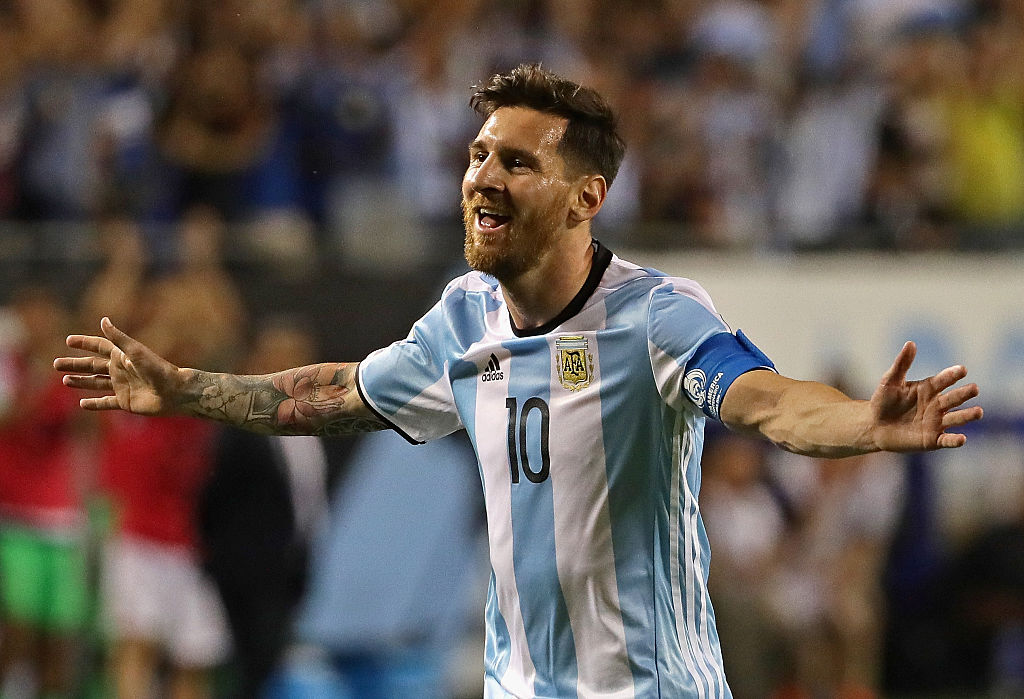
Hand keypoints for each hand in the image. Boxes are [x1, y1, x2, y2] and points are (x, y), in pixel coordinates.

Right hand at [54, 317, 182, 414]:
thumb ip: (118, 338)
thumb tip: (103, 319)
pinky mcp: (125, 402)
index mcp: (122, 357)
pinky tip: (82, 404)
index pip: (100, 347)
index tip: (68, 340)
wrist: (175, 392)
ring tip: (64, 380)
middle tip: (55, 364)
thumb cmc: (158, 369)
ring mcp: (122, 386)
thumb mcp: (135, 352)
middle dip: (75, 364)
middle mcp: (121, 370)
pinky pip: (106, 403)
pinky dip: (94, 404)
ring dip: (81, 382)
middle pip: (93, 366)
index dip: (85, 343)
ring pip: (96, 384)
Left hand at [870, 341, 982, 450]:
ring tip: (979, 411)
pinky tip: (962, 438)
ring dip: (967, 415)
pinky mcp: (932, 440)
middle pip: (953, 398)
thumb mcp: (890, 381)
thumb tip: (910, 343)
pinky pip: (946, 440)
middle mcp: (936, 405)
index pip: (943, 380)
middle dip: (964, 394)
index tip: (962, 369)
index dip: (952, 375)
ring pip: (956, 418)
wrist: (873, 425)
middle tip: (974, 389)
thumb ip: (901, 364)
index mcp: (929, 388)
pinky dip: (955, 440)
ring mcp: (936, 422)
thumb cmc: (883, 401)